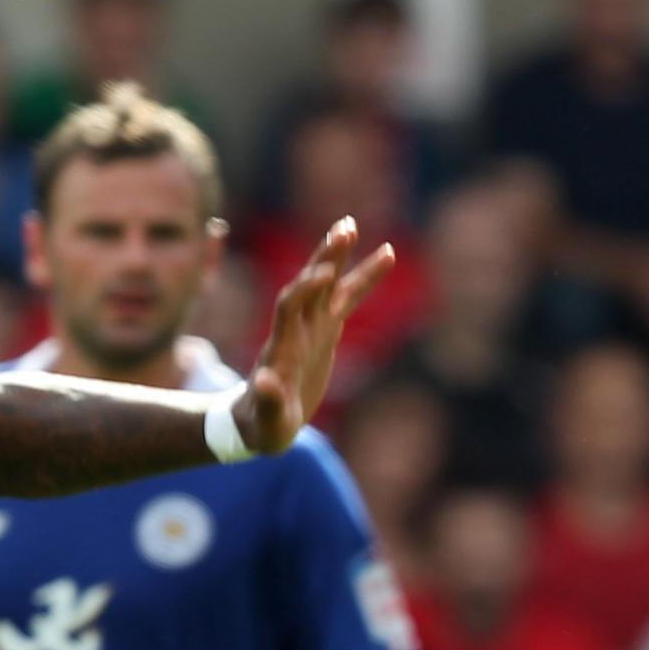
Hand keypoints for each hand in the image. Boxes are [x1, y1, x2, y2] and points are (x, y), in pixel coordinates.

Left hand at [232, 219, 395, 456]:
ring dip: (339, 256)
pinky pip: (348, 298)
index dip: (305, 291)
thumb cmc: (263, 425)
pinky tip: (387, 254)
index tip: (322, 274)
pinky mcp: (326, 331)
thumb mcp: (266, 420)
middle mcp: (296, 329)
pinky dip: (365, 277)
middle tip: (343, 228)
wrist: (261, 420)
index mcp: (282, 347)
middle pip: (310, 285)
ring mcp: (312, 327)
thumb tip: (265, 382)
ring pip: (329, 285)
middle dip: (325, 259)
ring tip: (352, 223)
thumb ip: (267, 401)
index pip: (290, 309)